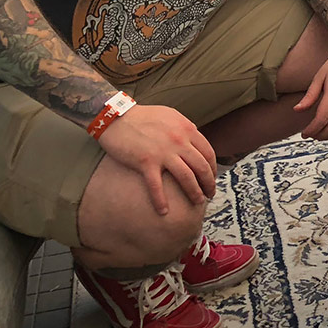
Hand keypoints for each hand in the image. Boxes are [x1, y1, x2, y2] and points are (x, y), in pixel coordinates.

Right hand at [96, 104, 216, 215]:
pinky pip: (157, 186)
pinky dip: (161, 201)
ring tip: (197, 202)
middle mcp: (179, 141)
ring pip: (186, 177)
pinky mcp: (145, 162)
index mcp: (187, 129)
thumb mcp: (170, 116)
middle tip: (210, 194)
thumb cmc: (141, 116)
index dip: (213, 168)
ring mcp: (163, 152)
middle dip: (209, 183)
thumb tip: (194, 139)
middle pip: (201, 167)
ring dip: (194, 192)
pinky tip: (163, 211)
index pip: (208, 153)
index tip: (212, 177)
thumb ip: (184, 129)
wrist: (115, 116)